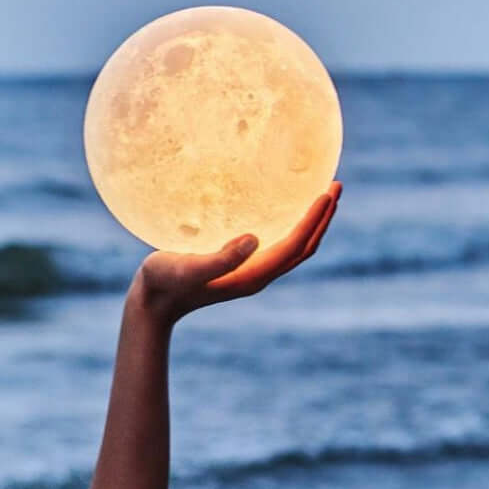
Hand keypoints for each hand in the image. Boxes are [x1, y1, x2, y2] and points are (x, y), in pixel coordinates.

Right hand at [127, 181, 342, 327]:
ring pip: (293, 247)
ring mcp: (250, 272)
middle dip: (322, 219)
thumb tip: (253, 239)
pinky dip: (292, 225)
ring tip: (322, 194)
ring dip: (311, 222)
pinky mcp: (240, 266)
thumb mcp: (187, 268)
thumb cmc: (164, 282)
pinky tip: (284, 206)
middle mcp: (257, 275)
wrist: (152, 303)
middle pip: (303, 248)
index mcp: (251, 276)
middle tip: (336, 185)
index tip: (327, 193)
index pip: (294, 247)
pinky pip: (277, 244)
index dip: (313, 221)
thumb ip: (220, 258)